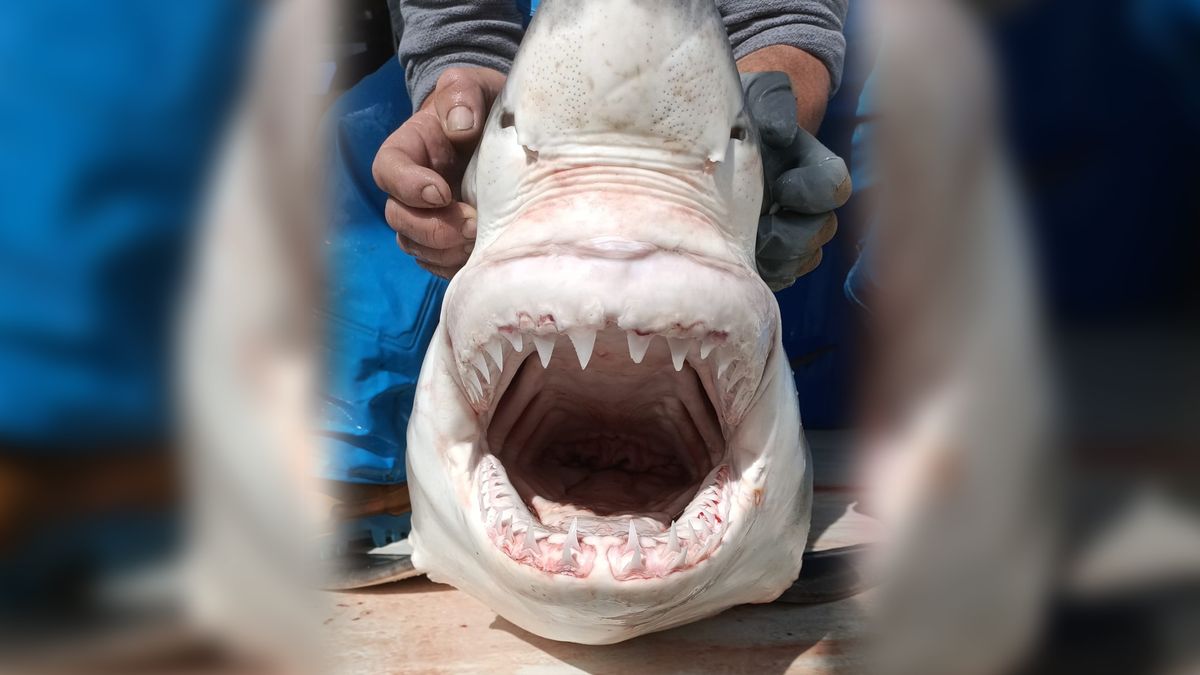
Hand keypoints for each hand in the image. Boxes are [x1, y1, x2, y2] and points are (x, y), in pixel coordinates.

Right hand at [372, 67, 505, 277]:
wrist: (500, 130)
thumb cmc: (480, 105)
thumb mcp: (472, 86)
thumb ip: (462, 95)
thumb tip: (460, 125)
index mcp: (408, 150)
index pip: (388, 171)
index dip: (408, 187)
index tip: (441, 192)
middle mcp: (409, 188)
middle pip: (399, 218)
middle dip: (432, 229)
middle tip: (471, 226)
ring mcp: (426, 217)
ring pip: (416, 246)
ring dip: (444, 251)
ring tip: (479, 242)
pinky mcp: (445, 240)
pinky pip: (438, 263)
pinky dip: (455, 265)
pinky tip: (481, 256)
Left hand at [741, 72, 851, 291]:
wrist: (716, 144)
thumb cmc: (742, 116)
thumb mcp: (758, 98)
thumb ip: (775, 105)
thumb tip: (780, 135)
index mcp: (814, 168)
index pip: (835, 187)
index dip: (812, 193)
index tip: (781, 186)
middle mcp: (809, 205)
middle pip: (820, 233)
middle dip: (789, 236)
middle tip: (758, 230)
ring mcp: (791, 234)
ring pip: (801, 260)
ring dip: (775, 259)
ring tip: (744, 245)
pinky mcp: (770, 259)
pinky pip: (778, 278)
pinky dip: (761, 273)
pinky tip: (737, 258)